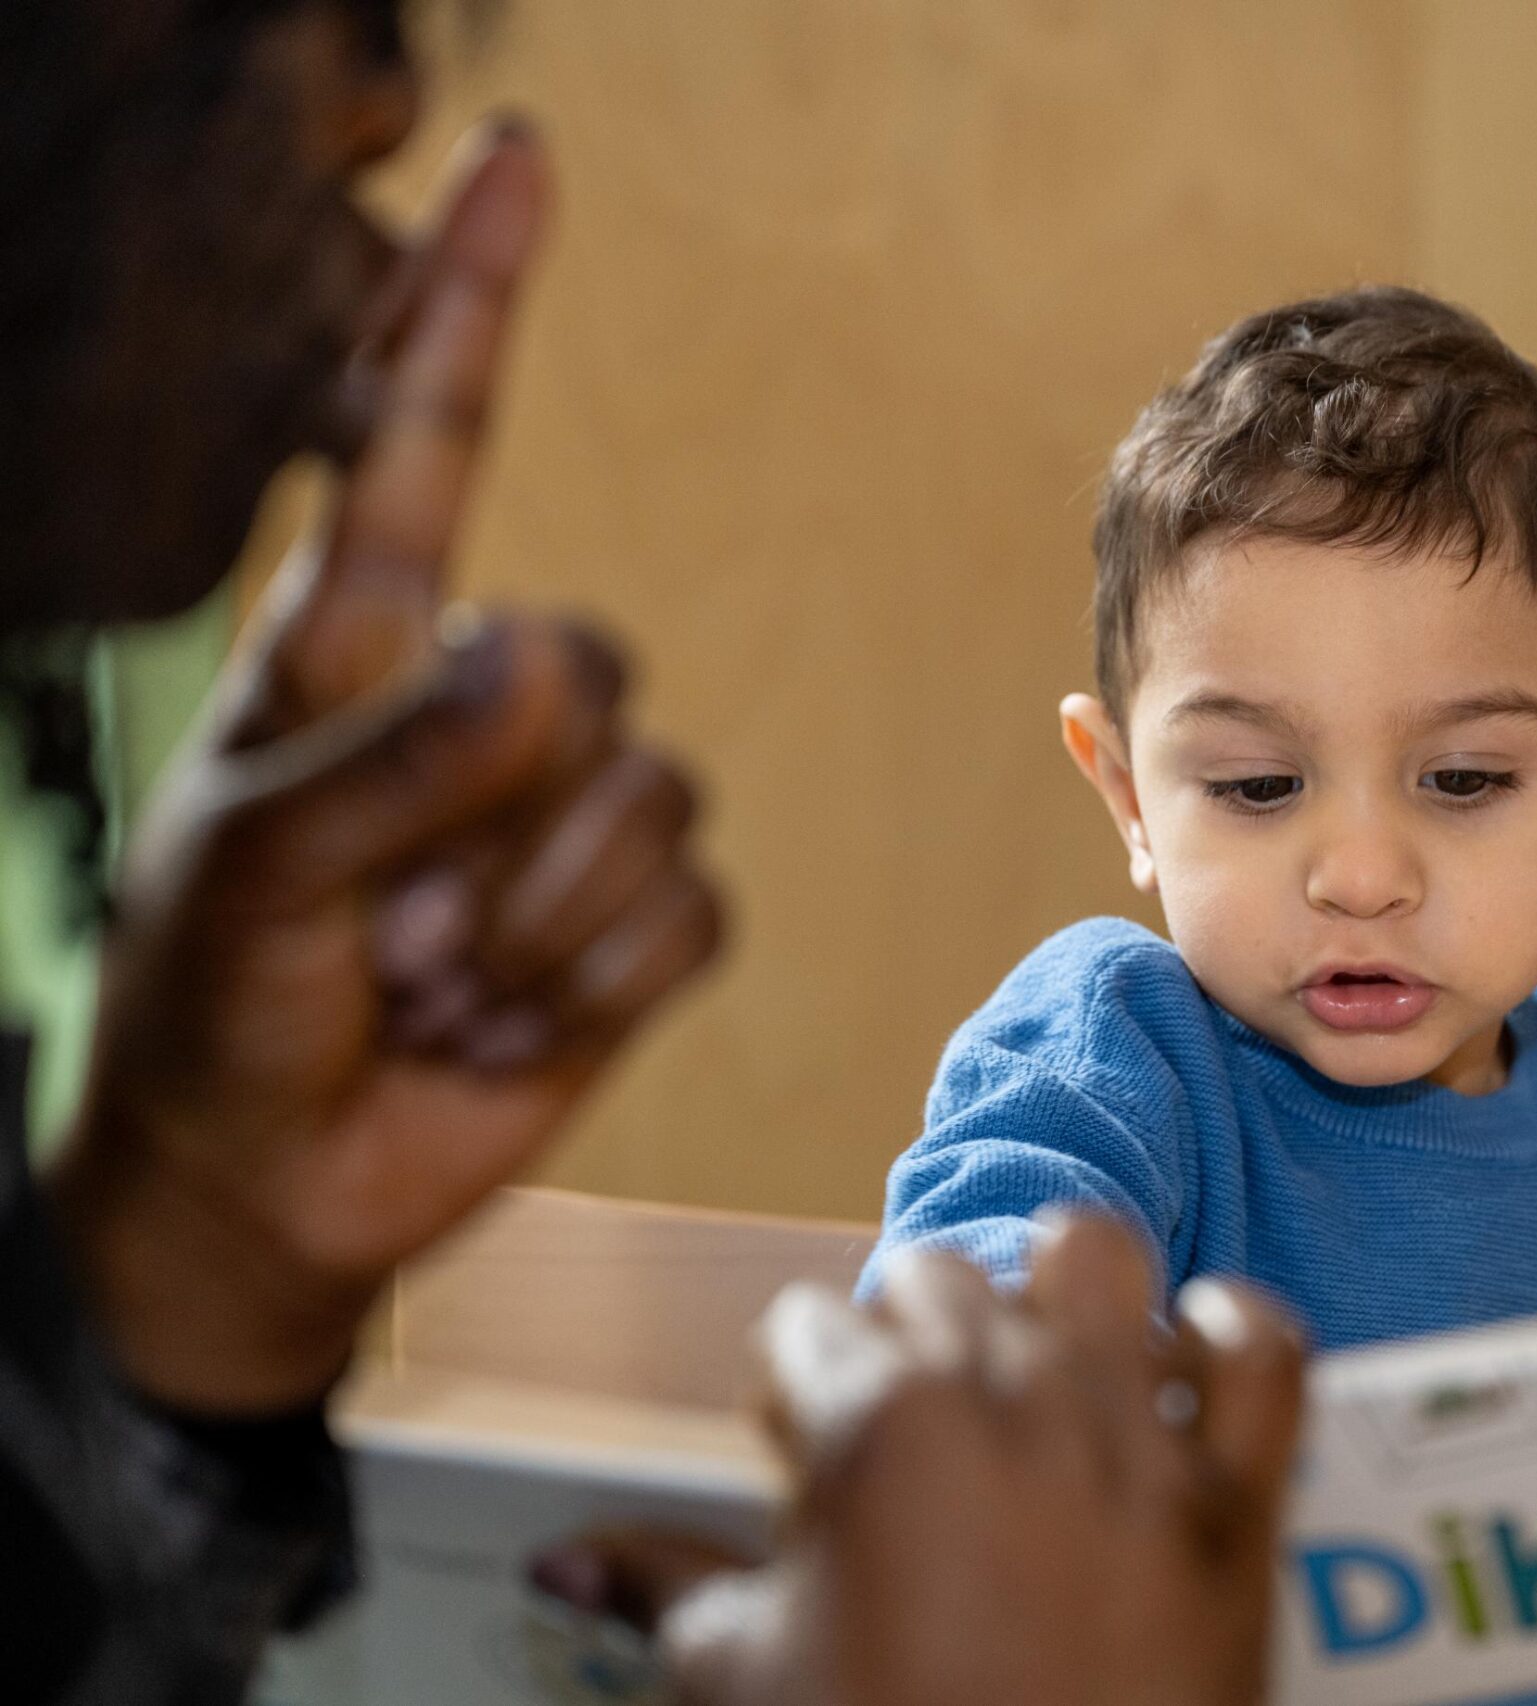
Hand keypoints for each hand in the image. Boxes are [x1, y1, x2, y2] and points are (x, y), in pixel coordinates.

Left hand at [45, 123, 722, 1414]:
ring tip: (435, 983)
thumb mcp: (249, 869)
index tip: (515, 158)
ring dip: (536, 925)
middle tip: (387, 924)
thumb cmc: (214, 1007)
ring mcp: (568, 814)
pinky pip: (695, 910)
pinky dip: (594, 989)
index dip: (469, 297)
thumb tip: (547, 663)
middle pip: (591, 668)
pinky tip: (504, 1026)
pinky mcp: (639, 920)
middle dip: (491, 826)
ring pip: (655, 795)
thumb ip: (387, 759)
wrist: (272, 1193)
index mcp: (357, 649)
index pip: (421, 436)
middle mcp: (481, 707)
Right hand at [637, 1218, 1304, 1705]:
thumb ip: (664, 1587)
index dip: (794, 1384)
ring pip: (1094, 1255)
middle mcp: (1010, 1394)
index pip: (805, 1326)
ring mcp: (1136, 1432)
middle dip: (904, 1328)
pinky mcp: (1239, 1491)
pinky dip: (1230, 1331)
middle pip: (935, 1273)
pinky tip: (1188, 1357)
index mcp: (877, 1424)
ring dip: (1055, 1281)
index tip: (799, 1441)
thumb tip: (565, 1555)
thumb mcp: (746, 1684)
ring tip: (1030, 1347)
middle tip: (898, 1422)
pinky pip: (1261, 1347)